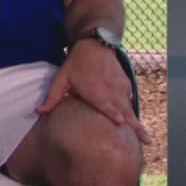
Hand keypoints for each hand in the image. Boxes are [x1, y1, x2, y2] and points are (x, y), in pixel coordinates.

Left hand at [35, 39, 152, 144]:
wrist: (94, 44)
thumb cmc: (76, 63)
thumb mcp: (61, 79)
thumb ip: (52, 97)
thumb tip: (38, 111)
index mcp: (97, 94)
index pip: (110, 109)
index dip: (117, 118)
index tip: (122, 126)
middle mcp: (112, 92)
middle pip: (127, 113)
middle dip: (137, 128)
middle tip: (148, 142)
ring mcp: (121, 87)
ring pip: (130, 107)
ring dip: (136, 121)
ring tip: (145, 137)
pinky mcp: (126, 83)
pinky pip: (130, 99)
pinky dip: (131, 108)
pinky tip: (133, 118)